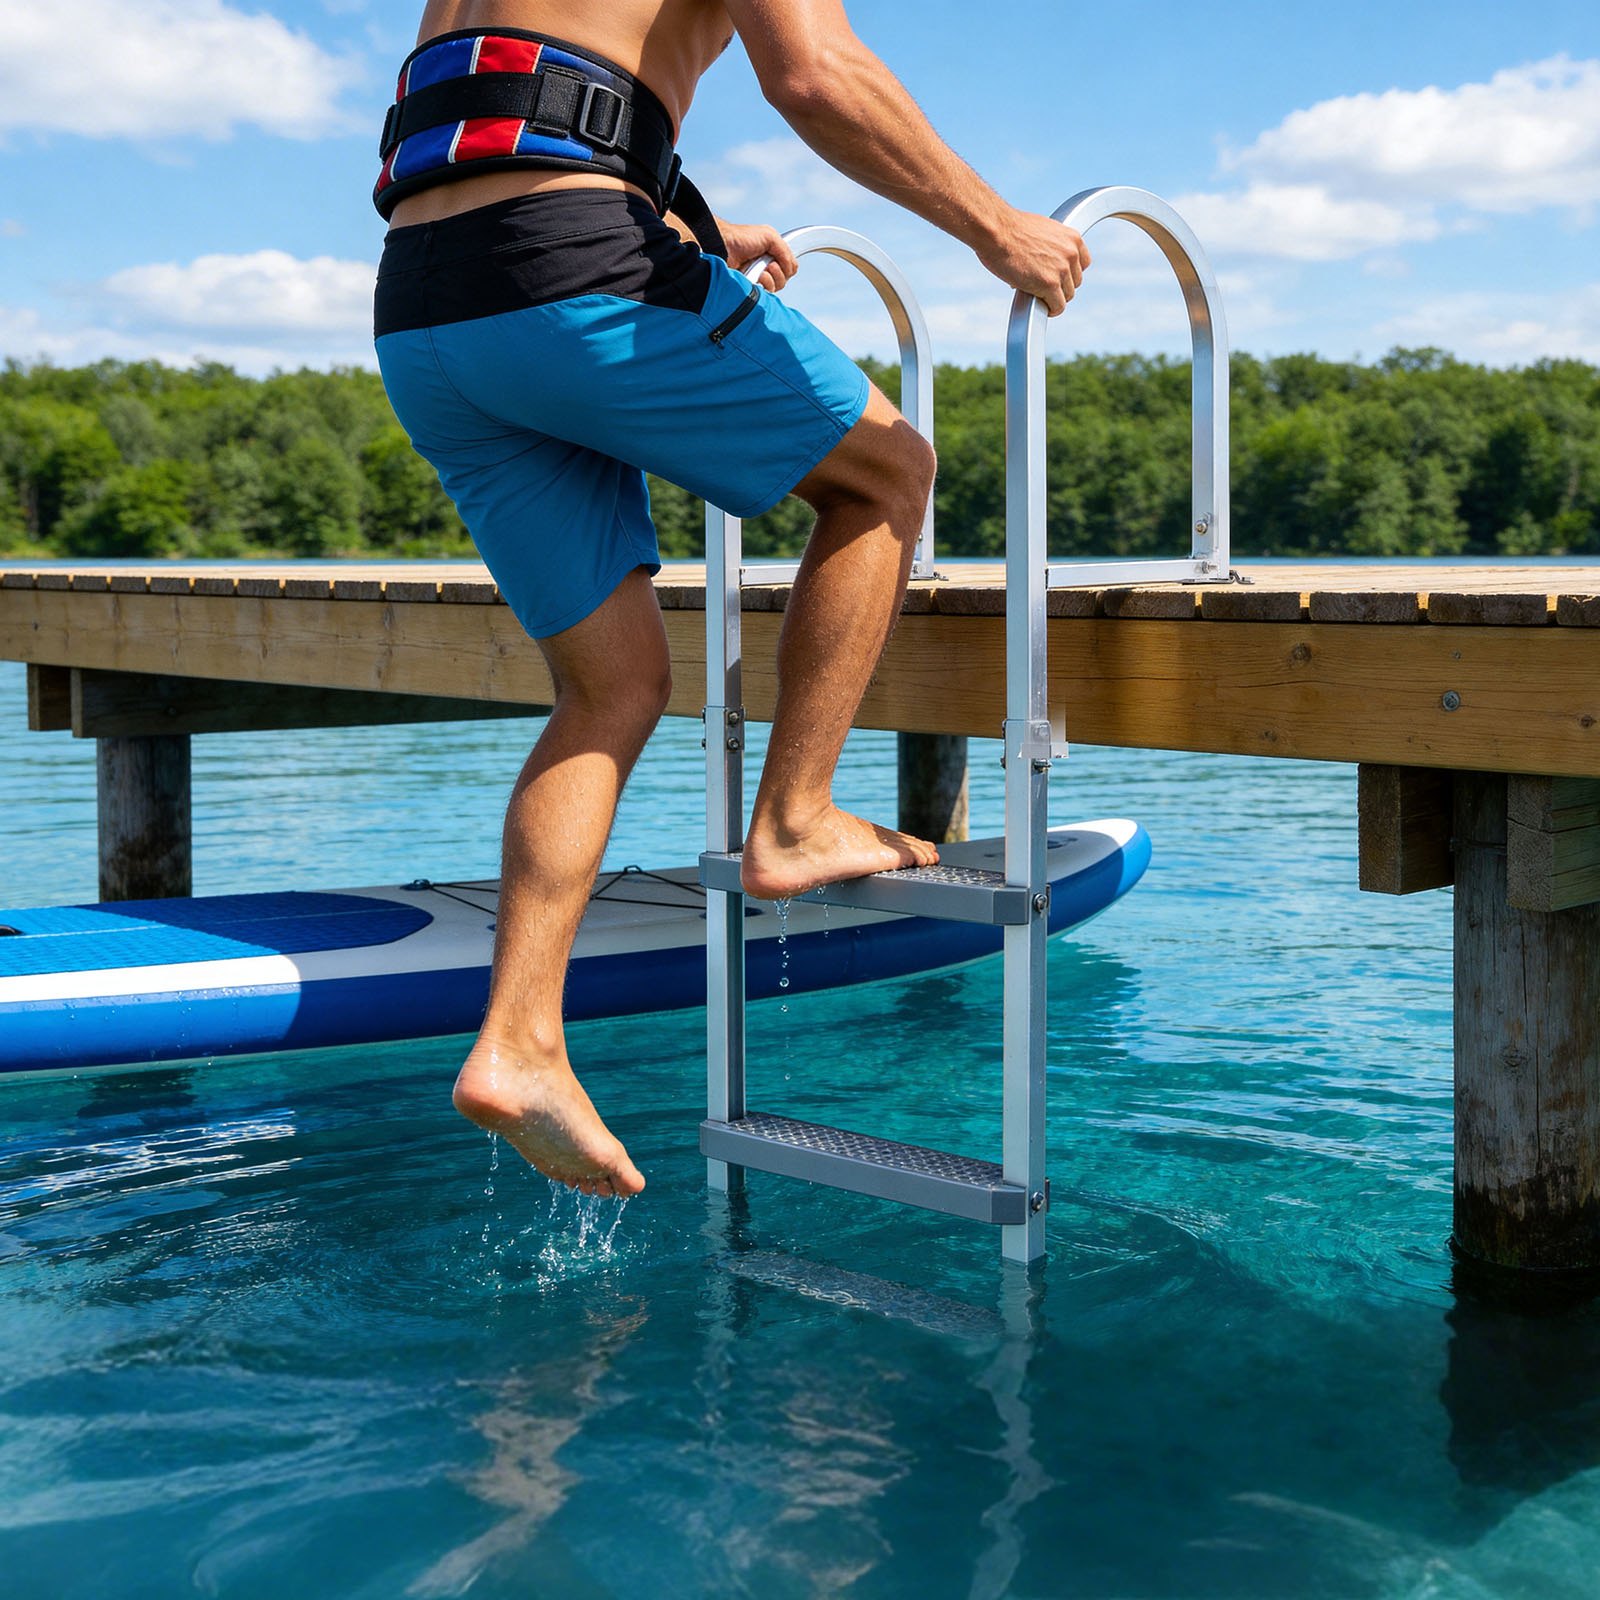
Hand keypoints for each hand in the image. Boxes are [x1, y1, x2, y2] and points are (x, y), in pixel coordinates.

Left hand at [715, 219, 799, 290]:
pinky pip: (767, 293)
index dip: (788, 265)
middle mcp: (767, 266)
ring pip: (778, 286)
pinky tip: (757, 277)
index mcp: (773, 253)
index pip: (791, 267)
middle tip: (768, 264)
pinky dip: (765, 284)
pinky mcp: (752, 287)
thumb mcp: (770, 236)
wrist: (722, 247)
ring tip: (761, 271)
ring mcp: (759, 277)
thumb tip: (791, 269)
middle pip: (786, 278)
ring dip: (772, 278)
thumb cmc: (742, 238)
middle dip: (779, 271)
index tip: (778, 259)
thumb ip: (785, 251)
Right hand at [976, 209, 1090, 314]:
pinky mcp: (1050, 284)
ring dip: (1053, 298)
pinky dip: (1050, 310)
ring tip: (1037, 296)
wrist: (996, 231)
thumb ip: (1050, 246)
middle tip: (1042, 288)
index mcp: (1072, 237)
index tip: (1058, 278)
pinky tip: (1040, 307)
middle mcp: (1071, 253)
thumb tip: (1045, 265)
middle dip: (1059, 286)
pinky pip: (1057, 306)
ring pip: (1067, 296)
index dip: (1069, 273)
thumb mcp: (1040, 231)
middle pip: (1075, 282)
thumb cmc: (1009, 229)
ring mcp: (1062, 269)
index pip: (1083, 263)